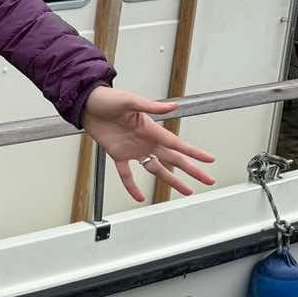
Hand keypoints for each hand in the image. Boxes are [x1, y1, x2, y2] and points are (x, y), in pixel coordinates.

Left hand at [81, 86, 217, 203]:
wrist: (88, 104)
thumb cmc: (109, 99)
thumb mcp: (131, 101)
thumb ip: (151, 106)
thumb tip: (173, 106)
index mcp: (151, 129)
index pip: (177, 144)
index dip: (194, 153)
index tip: (209, 159)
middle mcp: (146, 142)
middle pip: (174, 160)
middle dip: (192, 170)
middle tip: (208, 180)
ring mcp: (133, 150)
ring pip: (157, 169)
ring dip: (172, 180)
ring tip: (187, 190)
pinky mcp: (117, 155)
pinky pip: (126, 174)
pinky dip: (132, 186)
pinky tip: (139, 197)